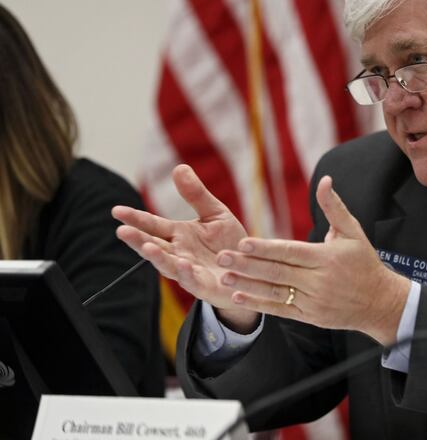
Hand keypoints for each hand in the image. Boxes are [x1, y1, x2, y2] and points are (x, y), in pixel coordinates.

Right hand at [111, 165, 258, 331]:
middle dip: (138, 240)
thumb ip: (196, 195)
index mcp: (179, 235)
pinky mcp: (204, 286)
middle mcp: (179, 253)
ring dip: (157, 257)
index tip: (117, 210)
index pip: (153, 224)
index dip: (135, 218)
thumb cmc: (230, 244)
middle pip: (153, 245)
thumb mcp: (216, 214)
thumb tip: (179, 167)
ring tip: (146, 247)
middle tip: (122, 231)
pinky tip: (183, 264)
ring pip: (168, 265)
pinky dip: (187, 274)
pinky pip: (193, 281)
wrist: (253, 270)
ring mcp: (189, 272)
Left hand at [216, 176, 410, 344]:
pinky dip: (259, 304)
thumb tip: (325, 181)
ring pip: (276, 292)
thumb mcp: (353, 232)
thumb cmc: (364, 263)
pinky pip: (281, 310)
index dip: (265, 248)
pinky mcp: (311, 317)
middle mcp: (319, 281)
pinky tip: (239, 297)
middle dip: (247, 265)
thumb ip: (334, 207)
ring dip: (247, 285)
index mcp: (327, 258)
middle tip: (221, 257)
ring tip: (224, 277)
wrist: (380, 302)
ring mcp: (314, 301)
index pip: (290, 252)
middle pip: (278, 272)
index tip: (243, 242)